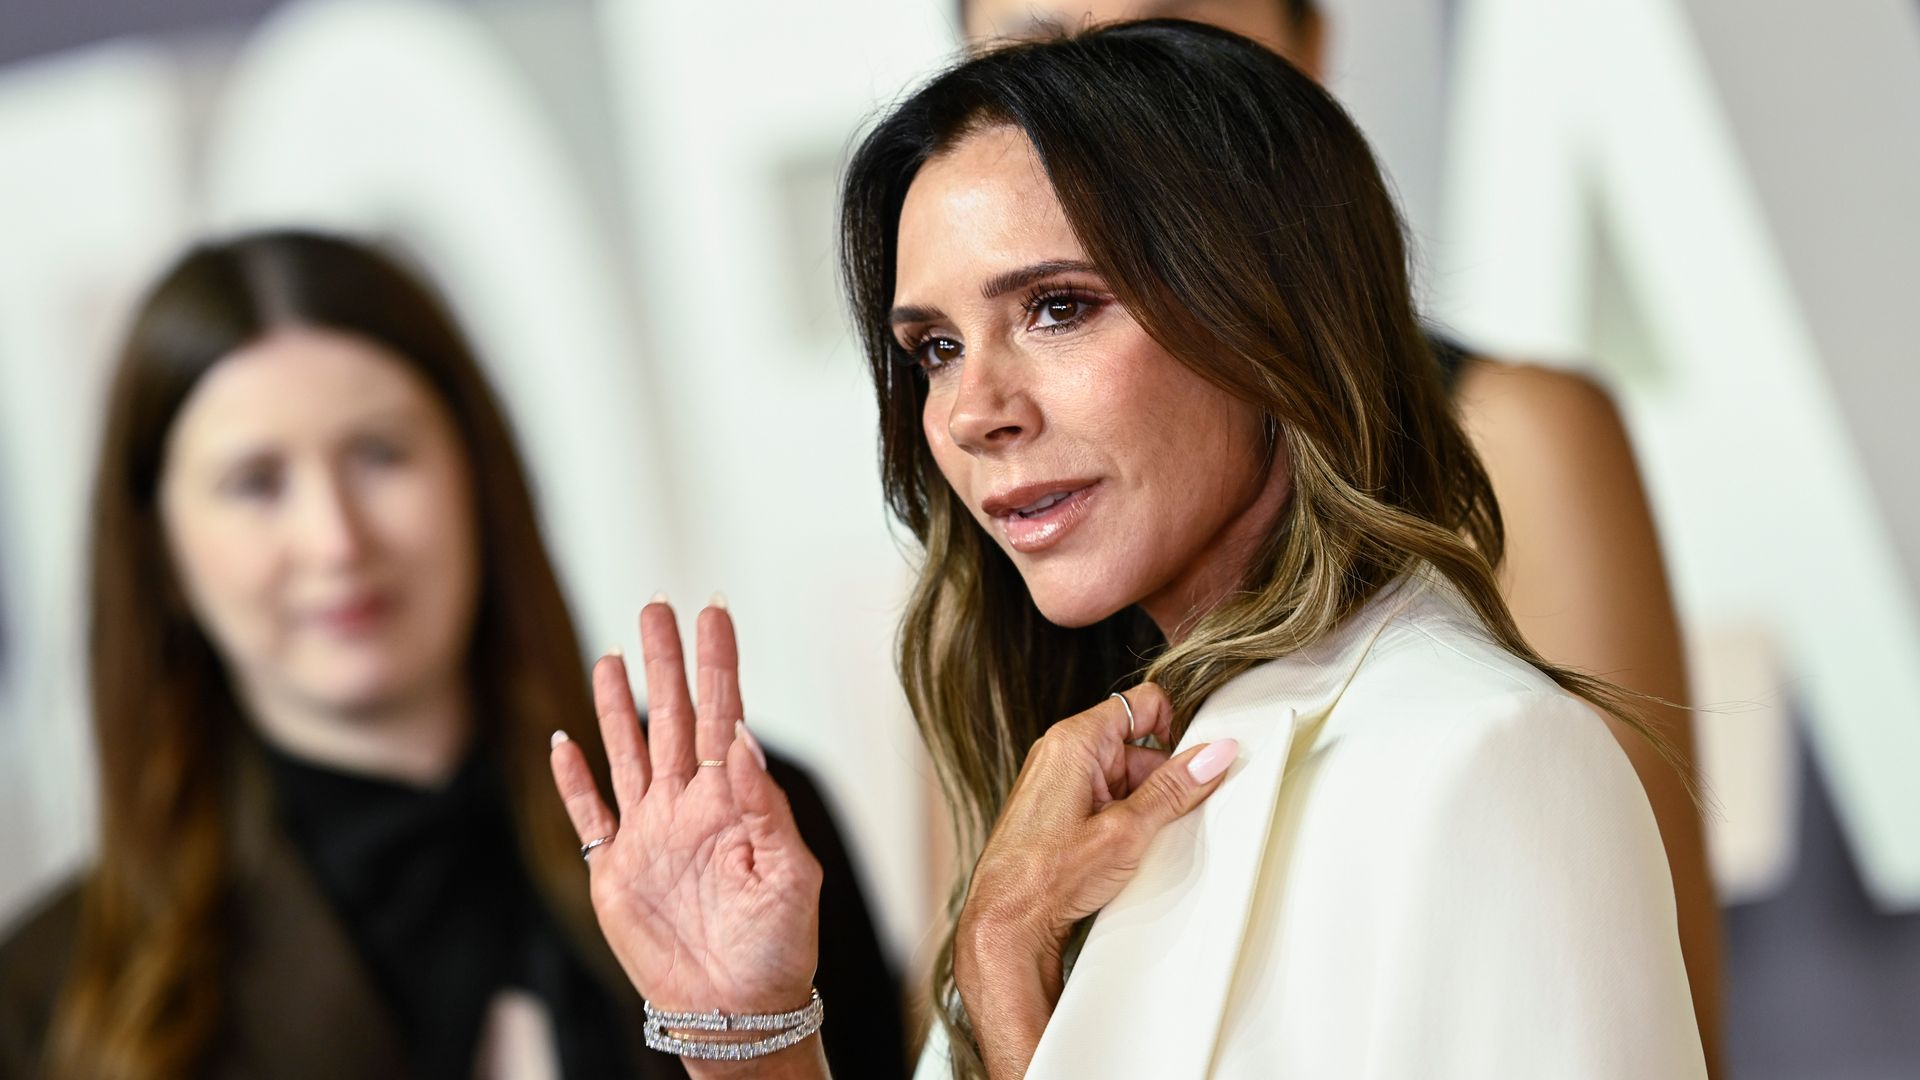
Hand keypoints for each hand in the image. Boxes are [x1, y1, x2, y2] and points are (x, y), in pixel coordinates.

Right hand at [548, 599, 823, 1019]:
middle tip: (657, 604)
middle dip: (665, 661)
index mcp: (733, 802)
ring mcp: (648, 835)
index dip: (719, 663)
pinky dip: (572, 779)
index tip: (715, 611)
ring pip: (628, 751)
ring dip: (619, 704)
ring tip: (613, 655)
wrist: (738, 1013)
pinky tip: (562, 741)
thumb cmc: (779, 950)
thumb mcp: (791, 875)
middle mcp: (688, 807)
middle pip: (672, 716)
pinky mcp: (613, 871)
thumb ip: (764, 805)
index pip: (723, 714)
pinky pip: (588, 814)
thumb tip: (741, 737)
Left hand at [953, 684, 1236, 1073]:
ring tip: (1139, 844)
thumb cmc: (1045, 877)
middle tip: (1171, 818)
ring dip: (1142, 807)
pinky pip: (1105, 800)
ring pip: (1123, 778)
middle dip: (1161, 781)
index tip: (1194, 762)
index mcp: (1074, 741)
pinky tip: (1123, 852)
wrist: (1006, 923)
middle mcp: (1061, 752)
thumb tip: (1212, 755)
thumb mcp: (1126, 831)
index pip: (1143, 704)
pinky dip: (1123, 821)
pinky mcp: (1057, 810)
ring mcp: (1058, 782)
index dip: (1177, 726)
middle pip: (1137, 746)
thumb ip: (1173, 789)